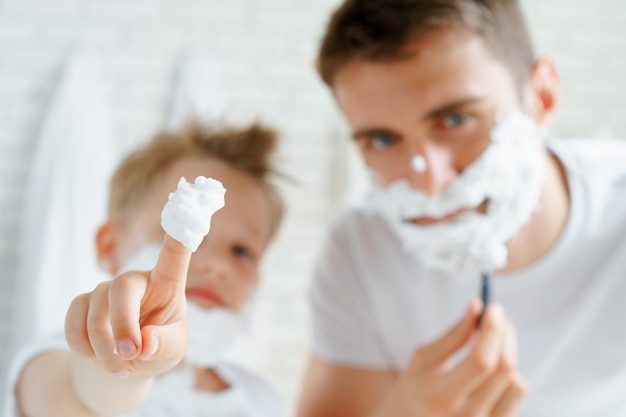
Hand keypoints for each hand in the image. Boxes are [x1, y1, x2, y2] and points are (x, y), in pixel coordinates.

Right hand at [65, 235, 190, 378]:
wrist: (127, 361)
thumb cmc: (158, 347)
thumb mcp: (172, 350)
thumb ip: (164, 345)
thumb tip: (145, 343)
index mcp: (167, 284)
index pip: (175, 255)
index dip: (179, 234)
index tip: (186, 205)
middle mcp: (136, 280)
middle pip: (122, 288)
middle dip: (122, 326)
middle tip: (131, 356)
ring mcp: (106, 289)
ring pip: (95, 314)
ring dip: (105, 350)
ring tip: (122, 369)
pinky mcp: (82, 304)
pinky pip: (73, 324)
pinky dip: (84, 348)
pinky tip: (97, 358)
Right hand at [375, 299, 527, 416]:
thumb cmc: (413, 391)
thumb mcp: (423, 360)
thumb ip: (453, 335)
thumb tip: (477, 307)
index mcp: (440, 396)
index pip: (481, 361)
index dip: (492, 331)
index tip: (493, 310)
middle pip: (504, 369)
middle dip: (505, 335)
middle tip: (496, 319)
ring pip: (518, 384)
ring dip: (507, 359)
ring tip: (489, 352)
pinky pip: (517, 399)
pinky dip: (509, 379)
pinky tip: (492, 374)